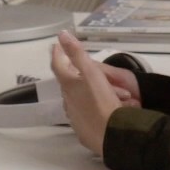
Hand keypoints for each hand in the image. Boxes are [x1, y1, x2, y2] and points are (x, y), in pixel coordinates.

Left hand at [51, 31, 122, 155]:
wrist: (111, 135)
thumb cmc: (102, 101)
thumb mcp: (91, 73)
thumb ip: (76, 53)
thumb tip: (62, 34)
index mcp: (69, 86)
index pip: (58, 65)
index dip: (58, 53)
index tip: (57, 44)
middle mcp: (68, 101)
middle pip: (68, 83)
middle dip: (74, 73)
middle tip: (81, 65)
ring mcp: (75, 118)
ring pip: (76, 99)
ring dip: (84, 91)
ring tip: (97, 87)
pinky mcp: (84, 130)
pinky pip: (85, 115)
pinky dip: (90, 107)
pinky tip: (99, 109)